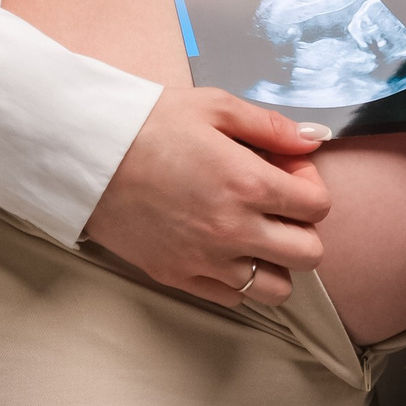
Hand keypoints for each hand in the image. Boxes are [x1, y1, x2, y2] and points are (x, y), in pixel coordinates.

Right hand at [86, 85, 331, 306]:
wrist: (86, 153)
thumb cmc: (149, 124)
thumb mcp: (215, 107)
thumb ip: (272, 126)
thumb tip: (315, 139)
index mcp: (249, 184)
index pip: (318, 207)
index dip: (309, 186)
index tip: (285, 173)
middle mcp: (234, 231)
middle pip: (309, 254)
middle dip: (302, 227)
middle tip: (275, 204)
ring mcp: (205, 261)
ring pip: (276, 289)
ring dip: (275, 261)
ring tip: (253, 231)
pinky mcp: (177, 277)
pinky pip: (233, 298)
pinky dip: (238, 279)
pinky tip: (222, 247)